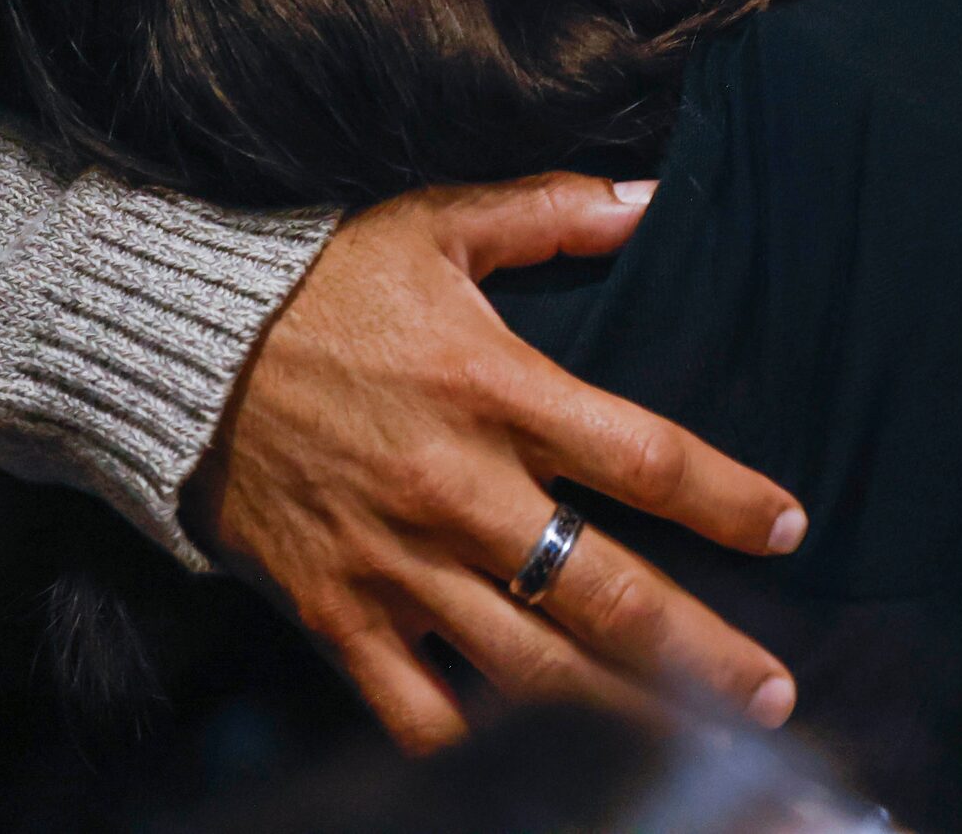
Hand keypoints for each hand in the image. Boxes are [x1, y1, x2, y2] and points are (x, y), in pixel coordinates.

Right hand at [184, 175, 805, 753]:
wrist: (173, 344)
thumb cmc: (310, 280)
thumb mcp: (429, 224)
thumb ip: (547, 212)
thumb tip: (649, 197)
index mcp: (494, 389)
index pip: (644, 459)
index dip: (729, 502)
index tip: (788, 531)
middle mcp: (459, 489)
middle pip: (609, 597)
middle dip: (707, 655)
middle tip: (774, 693)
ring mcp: (398, 563)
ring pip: (535, 674)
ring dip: (629, 719)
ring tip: (700, 750)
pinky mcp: (339, 615)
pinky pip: (423, 714)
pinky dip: (485, 748)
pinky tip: (544, 764)